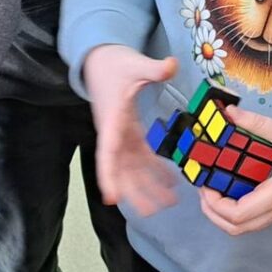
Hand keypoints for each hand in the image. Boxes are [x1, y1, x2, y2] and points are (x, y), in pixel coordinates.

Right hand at [83, 45, 179, 216]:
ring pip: (132, 168)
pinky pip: (142, 157)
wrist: (99, 59)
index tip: (111, 198)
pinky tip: (172, 182)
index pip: (107, 154)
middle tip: (150, 212)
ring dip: (147, 186)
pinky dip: (155, 170)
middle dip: (133, 191)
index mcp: (112, 121)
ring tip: (168, 203)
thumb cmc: (113, 63)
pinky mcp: (129, 133)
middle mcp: (113, 134)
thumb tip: (172, 65)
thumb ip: (153, 68)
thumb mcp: (134, 63)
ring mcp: (121, 136)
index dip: (108, 176)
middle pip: (121, 170)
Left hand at [199, 109, 271, 236]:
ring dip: (222, 216)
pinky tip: (231, 193)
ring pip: (243, 229)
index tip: (206, 184)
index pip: (238, 214)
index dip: (215, 204)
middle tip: (204, 190)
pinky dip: (235, 214)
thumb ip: (257, 124)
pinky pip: (253, 222)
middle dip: (213, 213)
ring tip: (213, 193)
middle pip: (236, 228)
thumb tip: (230, 113)